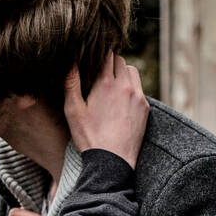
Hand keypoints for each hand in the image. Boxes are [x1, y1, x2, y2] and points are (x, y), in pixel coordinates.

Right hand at [64, 51, 147, 168]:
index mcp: (106, 83)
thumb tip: (70, 61)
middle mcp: (125, 86)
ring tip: (111, 85)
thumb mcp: (73, 110)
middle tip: (99, 73)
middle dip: (110, 63)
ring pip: (132, 72)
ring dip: (122, 73)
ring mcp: (138, 97)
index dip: (98, 53)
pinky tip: (120, 100)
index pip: (107, 54)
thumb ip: (71, 83)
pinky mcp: (145, 108)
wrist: (112, 162)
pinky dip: (131, 88)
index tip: (92, 58)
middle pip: (120, 60)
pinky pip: (139, 88)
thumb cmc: (89, 137)